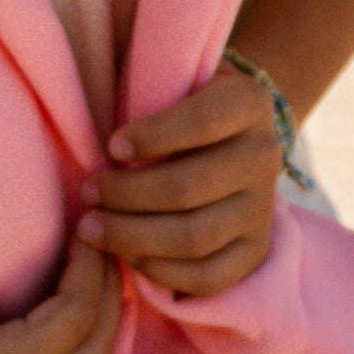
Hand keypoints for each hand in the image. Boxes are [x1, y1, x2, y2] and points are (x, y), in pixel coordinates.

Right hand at [0, 231, 121, 353]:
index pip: (80, 316)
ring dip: (101, 329)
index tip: (89, 224)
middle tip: (105, 245)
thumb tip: (47, 218)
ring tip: (98, 277)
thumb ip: (4, 248)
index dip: (93, 266)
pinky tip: (73, 321)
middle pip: (96, 353)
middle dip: (110, 295)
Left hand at [77, 64, 281, 296]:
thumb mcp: (177, 76)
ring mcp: (263, 208)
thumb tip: (108, 134)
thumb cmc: (183, 99)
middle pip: (189, 187)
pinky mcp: (255, 250)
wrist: (230, 135)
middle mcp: (265, 154)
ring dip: (133, 236)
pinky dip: (162, 271)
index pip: (203, 121)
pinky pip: (208, 277)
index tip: (112, 146)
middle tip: (88, 192)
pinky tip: (126, 256)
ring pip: (194, 238)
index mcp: (250, 102)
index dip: (153, 136)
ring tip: (92, 227)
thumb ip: (152, 86)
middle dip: (126, 194)